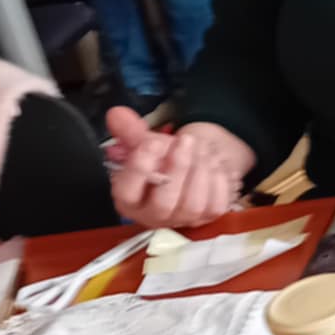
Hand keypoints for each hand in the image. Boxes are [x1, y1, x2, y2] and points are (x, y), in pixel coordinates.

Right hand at [104, 108, 255, 227]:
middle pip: (163, 204)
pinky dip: (217, 179)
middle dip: (177, 168)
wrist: (191, 162)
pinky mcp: (207, 217)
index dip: (138, 170)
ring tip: (201, 147)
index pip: (127, 194)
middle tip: (185, 140)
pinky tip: (213, 162)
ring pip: (192, 205)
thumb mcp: (144, 141)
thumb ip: (129, 130)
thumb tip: (116, 114)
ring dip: (200, 170)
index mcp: (129, 199)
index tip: (151, 142)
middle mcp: (153, 216)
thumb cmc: (161, 157)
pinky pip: (216, 205)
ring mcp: (182, 220)